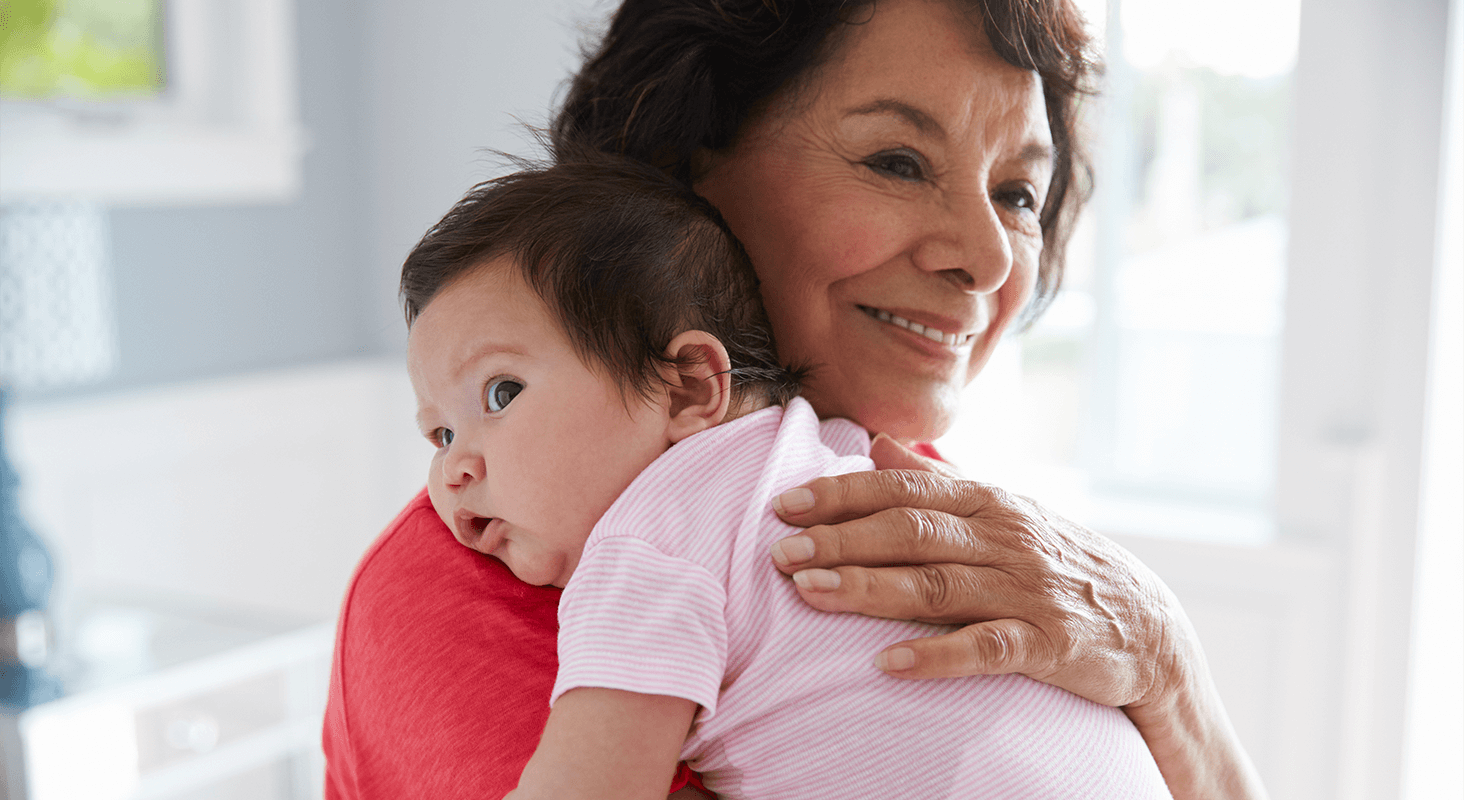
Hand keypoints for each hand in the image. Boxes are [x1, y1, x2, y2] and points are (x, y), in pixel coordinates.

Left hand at [768, 433, 1188, 708]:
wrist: (1149, 628)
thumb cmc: (1056, 564)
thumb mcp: (1002, 511)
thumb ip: (937, 479)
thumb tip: (873, 442)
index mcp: (987, 501)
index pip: (903, 489)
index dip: (842, 495)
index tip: (784, 506)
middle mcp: (1005, 537)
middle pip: (911, 533)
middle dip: (841, 540)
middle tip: (780, 554)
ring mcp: (1028, 591)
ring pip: (938, 586)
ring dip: (869, 589)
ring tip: (811, 594)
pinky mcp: (1050, 645)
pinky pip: (987, 649)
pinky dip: (936, 655)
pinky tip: (886, 664)